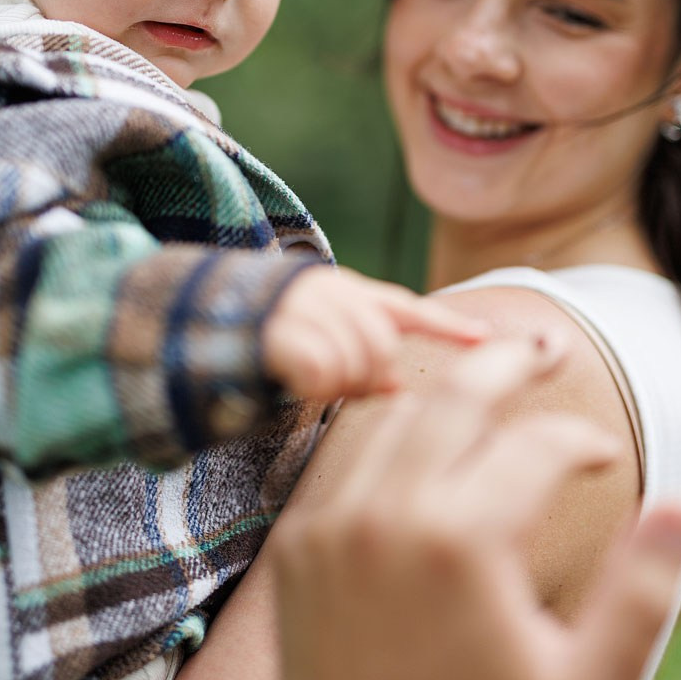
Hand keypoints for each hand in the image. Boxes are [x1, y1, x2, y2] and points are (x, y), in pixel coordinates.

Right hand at [261, 264, 486, 400]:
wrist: (194, 321)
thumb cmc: (265, 341)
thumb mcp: (318, 336)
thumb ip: (359, 353)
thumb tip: (397, 387)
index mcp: (344, 291)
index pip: (405, 308)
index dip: (447, 325)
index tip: (486, 339)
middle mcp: (327, 291)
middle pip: (383, 344)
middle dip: (372, 375)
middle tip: (347, 388)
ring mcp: (301, 307)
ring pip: (356, 359)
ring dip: (341, 385)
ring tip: (315, 385)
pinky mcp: (275, 331)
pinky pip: (321, 371)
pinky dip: (316, 386)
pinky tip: (297, 383)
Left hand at [272, 336, 680, 679]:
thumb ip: (640, 593)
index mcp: (464, 543)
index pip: (540, 445)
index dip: (583, 439)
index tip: (602, 451)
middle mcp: (388, 517)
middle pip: (458, 393)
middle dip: (510, 360)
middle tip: (545, 347)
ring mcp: (332, 525)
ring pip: (397, 413)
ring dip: (447, 392)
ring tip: (490, 383)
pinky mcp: (296, 545)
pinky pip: (347, 460)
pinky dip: (390, 440)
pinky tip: (423, 443)